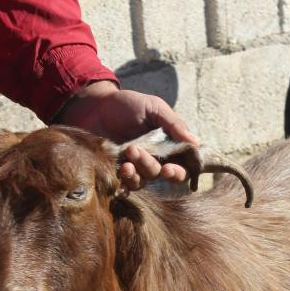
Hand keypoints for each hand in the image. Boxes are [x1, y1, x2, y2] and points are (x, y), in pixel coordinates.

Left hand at [55, 80, 199, 189]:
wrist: (93, 106)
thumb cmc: (126, 104)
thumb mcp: (153, 107)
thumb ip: (173, 123)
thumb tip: (196, 143)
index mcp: (168, 145)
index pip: (183, 165)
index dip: (180, 172)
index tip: (169, 169)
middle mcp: (155, 158)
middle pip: (163, 175)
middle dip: (153, 168)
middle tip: (137, 153)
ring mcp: (137, 167)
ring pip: (144, 181)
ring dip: (136, 174)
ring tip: (125, 159)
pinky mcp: (118, 172)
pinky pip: (126, 186)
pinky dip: (125, 184)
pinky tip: (120, 173)